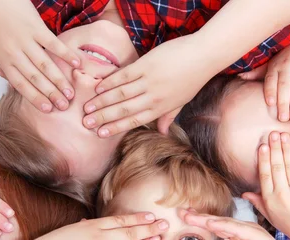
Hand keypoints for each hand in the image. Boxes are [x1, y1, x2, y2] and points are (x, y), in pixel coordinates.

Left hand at [0, 0, 79, 111]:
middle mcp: (15, 53)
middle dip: (51, 94)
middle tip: (64, 106)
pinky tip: (76, 65)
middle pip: (35, 79)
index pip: (21, 85)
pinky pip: (53, 44)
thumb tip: (9, 82)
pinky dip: (65, 55)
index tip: (48, 109)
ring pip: (45, 65)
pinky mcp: (36, 27)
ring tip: (70, 92)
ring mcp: (26, 40)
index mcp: (4, 60)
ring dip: (59, 80)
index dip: (35, 98)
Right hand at [23, 213, 167, 239]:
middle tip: (165, 225)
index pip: (121, 220)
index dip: (139, 218)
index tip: (152, 216)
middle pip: (130, 232)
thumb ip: (84, 227)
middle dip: (150, 228)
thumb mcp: (70, 230)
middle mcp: (98, 238)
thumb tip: (90, 221)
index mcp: (92, 226)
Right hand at [83, 36, 211, 136]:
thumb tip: (162, 133)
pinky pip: (124, 76)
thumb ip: (168, 117)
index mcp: (160, 109)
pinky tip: (98, 87)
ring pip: (120, 94)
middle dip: (103, 117)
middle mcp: (153, 98)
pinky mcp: (146, 65)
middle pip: (123, 110)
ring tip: (87, 107)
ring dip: (102, 101)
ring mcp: (149, 81)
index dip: (115, 128)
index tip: (99, 133)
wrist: (203, 56)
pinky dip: (110, 82)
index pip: (133, 121)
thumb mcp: (181, 102)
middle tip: (86, 123)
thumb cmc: (193, 78)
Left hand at [181, 210, 289, 239]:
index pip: (217, 226)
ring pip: (224, 222)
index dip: (200, 222)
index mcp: (241, 234)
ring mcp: (252, 231)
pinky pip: (236, 229)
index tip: (185, 219)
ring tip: (190, 216)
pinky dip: (222, 225)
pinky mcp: (257, 236)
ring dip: (206, 219)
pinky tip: (210, 223)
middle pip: (218, 221)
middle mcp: (245, 229)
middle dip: (199, 217)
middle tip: (181, 212)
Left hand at [240, 28, 289, 120]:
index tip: (270, 104)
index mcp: (274, 66)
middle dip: (283, 103)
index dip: (270, 91)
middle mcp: (287, 66)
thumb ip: (256, 72)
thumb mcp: (269, 63)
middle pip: (284, 86)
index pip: (271, 80)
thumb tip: (239, 77)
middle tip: (283, 119)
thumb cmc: (283, 56)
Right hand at [241, 132, 289, 239]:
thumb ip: (258, 202)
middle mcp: (282, 194)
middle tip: (273, 134)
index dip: (264, 159)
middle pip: (277, 167)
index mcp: (270, 199)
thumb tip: (244, 193)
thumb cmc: (289, 225)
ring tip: (284, 136)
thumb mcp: (269, 216)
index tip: (262, 146)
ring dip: (286, 149)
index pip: (265, 175)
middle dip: (275, 149)